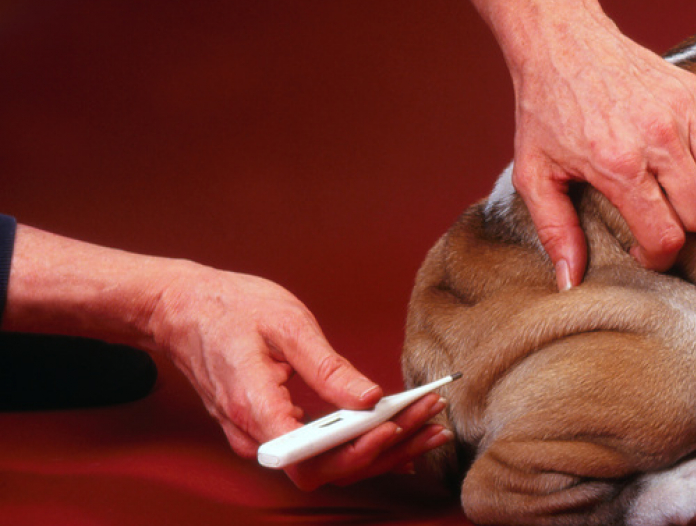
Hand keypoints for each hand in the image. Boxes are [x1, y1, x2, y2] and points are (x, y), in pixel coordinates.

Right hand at [6, 226, 453, 488]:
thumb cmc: (230, 309)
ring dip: (380, 451)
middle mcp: (256, 434)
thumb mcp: (287, 325)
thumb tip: (369, 399)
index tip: (396, 425)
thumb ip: (329, 368)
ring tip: (429, 428)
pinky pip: (318, 452)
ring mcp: (261, 436)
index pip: (311, 457)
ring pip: (326, 465)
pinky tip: (398, 433)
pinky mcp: (271, 430)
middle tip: (432, 422)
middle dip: (386, 450)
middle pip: (327, 469)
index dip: (357, 451)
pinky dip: (360, 444)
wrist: (181, 308)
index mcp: (256, 408)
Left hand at [411, 0, 695, 288]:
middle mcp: (658, 138)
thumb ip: (555, 231)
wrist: (558, 41)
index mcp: (618, 164)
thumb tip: (569, 283)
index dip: (658, 257)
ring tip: (686, 194)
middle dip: (684, 229)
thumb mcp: (534, 174)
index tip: (641, 249)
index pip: (666, 236)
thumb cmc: (545, 108)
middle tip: (659, 218)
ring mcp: (684, 111)